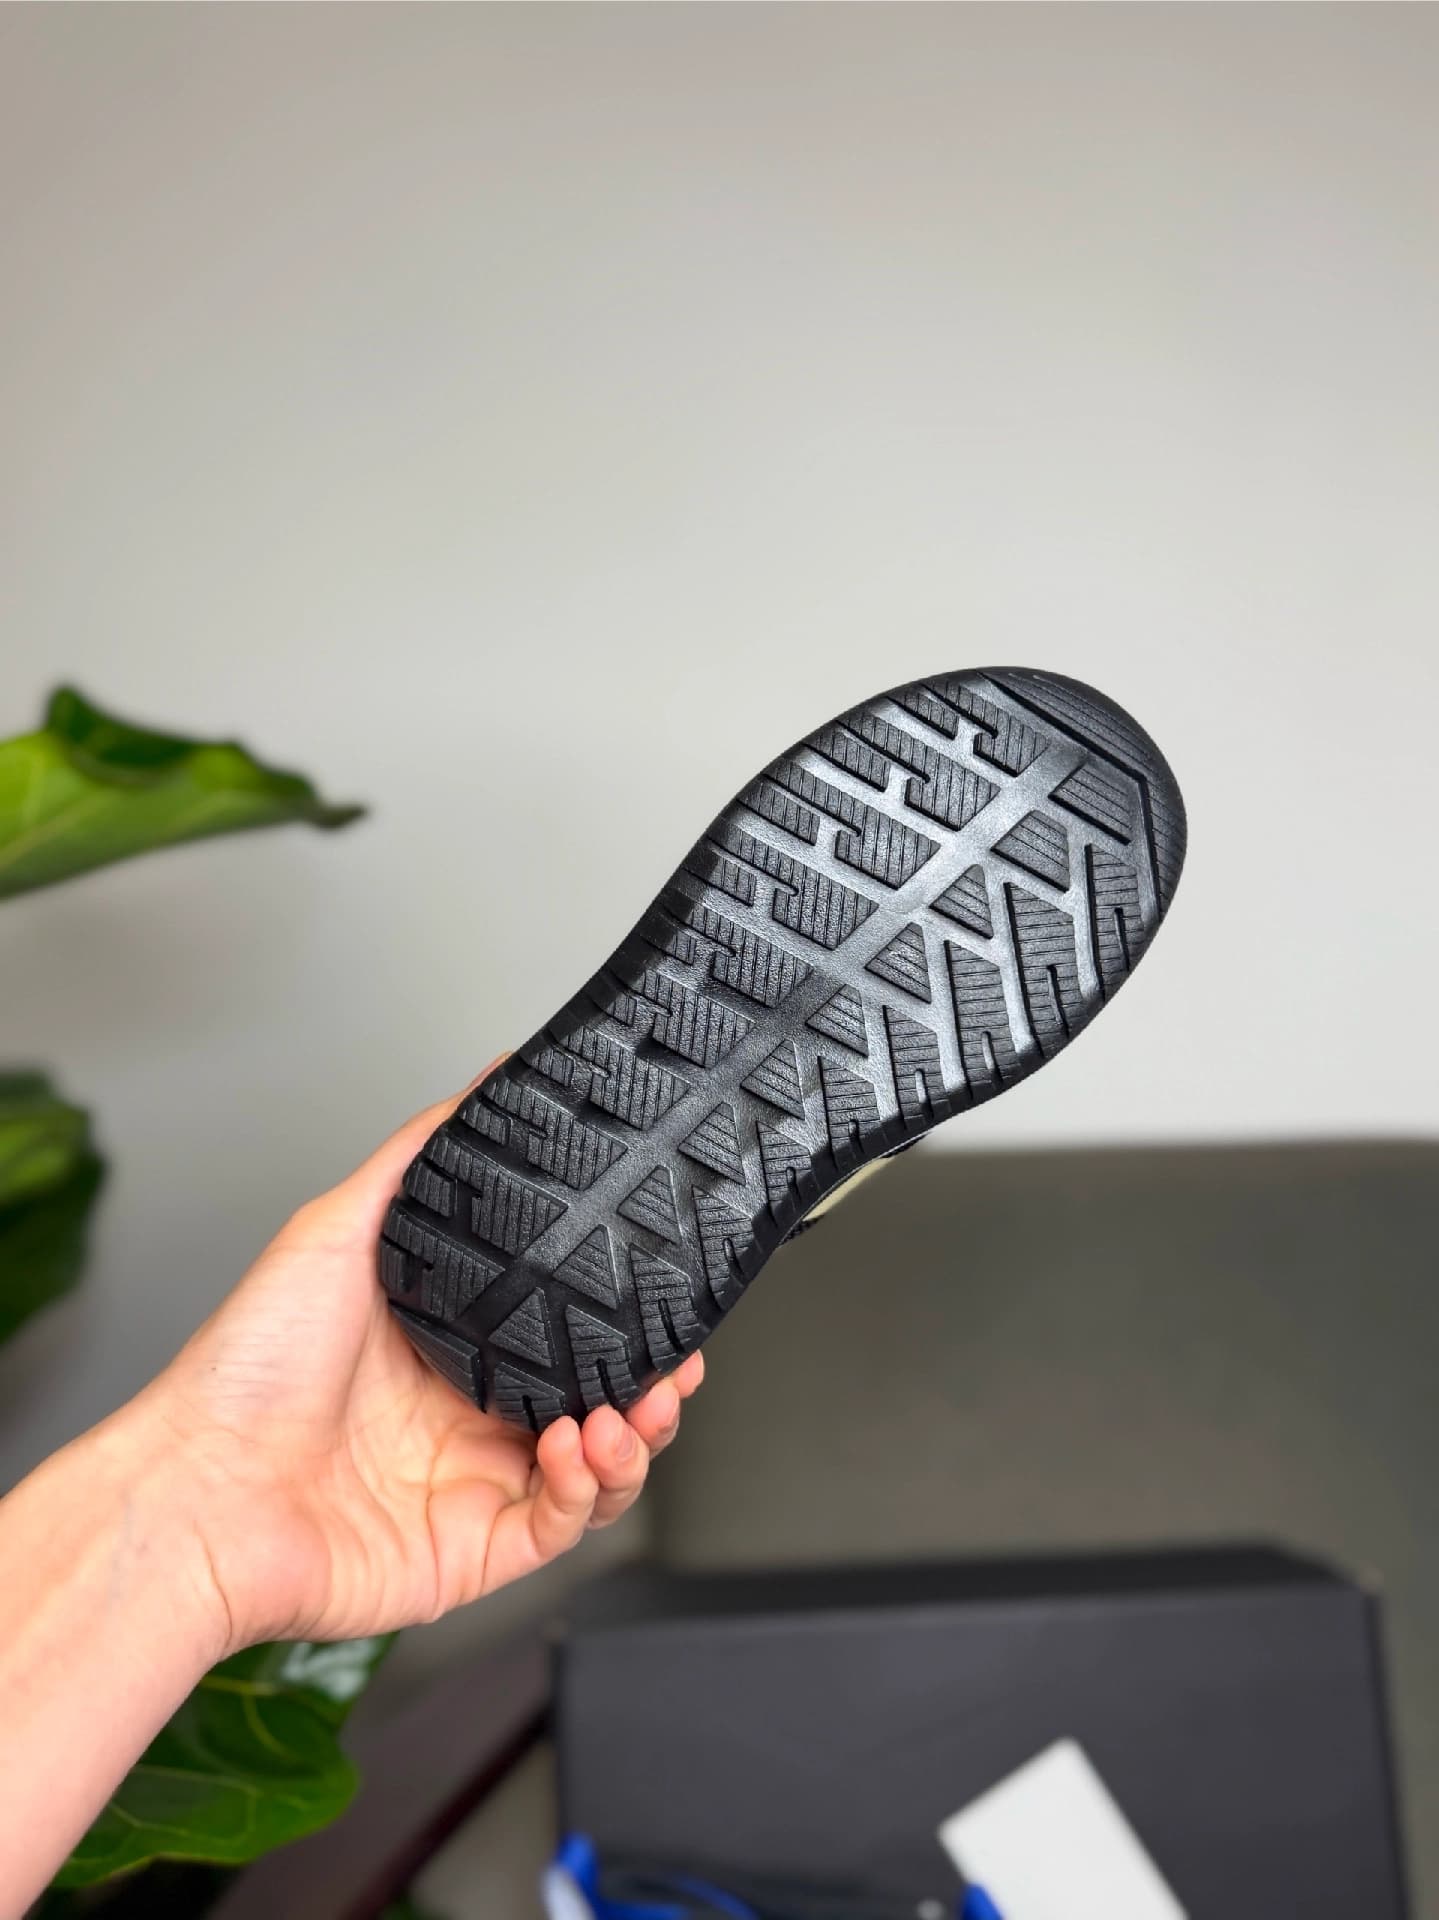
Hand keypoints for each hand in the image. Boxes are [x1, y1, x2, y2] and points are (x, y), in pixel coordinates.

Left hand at [126, 1062, 703, 1651]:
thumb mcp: (336, 1229)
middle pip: (597, 1401)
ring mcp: (473, 1486)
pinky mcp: (474, 1552)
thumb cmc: (246, 1369)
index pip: (561, 1330)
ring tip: (636, 1405)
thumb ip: (420, 1157)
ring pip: (597, 1469)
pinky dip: (589, 1488)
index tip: (661, 1292)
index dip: (619, 1316)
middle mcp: (466, 1417)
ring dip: (635, 1436)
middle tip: (678, 1361)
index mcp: (447, 1347)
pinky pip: (562, 1526)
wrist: (199, 1492)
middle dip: (652, 1383)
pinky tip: (580, 1445)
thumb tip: (486, 1080)